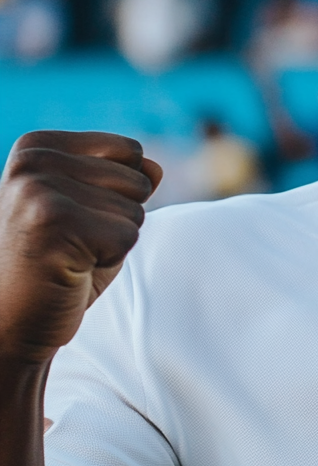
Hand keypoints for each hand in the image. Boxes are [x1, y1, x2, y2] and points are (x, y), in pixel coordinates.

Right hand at [0, 131, 161, 366]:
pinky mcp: (53, 223)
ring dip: (113, 240)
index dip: (120, 190)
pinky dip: (110, 259)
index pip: (131, 151)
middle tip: (74, 240)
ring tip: (71, 253)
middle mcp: (32, 161)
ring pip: (134, 210)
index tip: (78, 215)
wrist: (12, 319)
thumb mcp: (97, 209)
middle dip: (118, 217)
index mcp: (38, 146)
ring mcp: (38, 189)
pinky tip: (71, 267)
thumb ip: (127, 179)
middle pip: (137, 180)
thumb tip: (155, 168)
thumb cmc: (59, 260)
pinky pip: (127, 235)